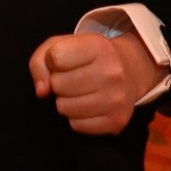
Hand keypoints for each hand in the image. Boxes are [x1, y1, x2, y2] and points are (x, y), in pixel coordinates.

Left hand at [28, 32, 158, 134]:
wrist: (130, 71)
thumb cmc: (88, 57)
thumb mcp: (62, 45)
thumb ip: (40, 62)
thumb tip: (41, 92)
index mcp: (98, 47)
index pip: (55, 58)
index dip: (54, 61)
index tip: (66, 60)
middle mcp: (111, 72)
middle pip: (58, 85)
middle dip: (58, 83)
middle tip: (73, 78)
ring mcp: (116, 99)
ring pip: (64, 108)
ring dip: (65, 101)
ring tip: (79, 92)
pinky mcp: (117, 121)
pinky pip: (77, 125)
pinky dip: (76, 117)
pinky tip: (88, 105)